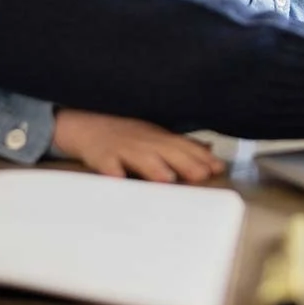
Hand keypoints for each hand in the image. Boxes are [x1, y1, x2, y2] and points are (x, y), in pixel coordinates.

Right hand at [52, 110, 225, 183]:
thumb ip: (182, 145)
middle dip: (184, 162)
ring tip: (167, 179)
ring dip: (153, 167)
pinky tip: (119, 178)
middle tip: (201, 175)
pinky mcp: (100, 156)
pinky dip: (112, 171)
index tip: (217, 168)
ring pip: (138, 156)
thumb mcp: (155, 136)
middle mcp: (143, 140)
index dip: (200, 156)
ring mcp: (121, 147)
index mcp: (157, 137)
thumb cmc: (126, 136)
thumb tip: (210, 150)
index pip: (183, 145)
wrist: (86, 125)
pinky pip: (106, 164)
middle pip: (166, 150)